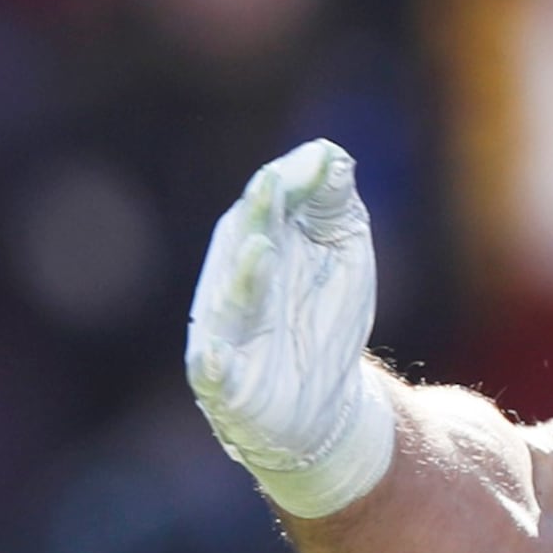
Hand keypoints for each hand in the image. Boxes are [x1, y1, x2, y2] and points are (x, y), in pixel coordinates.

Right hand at [188, 140, 396, 518]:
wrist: (326, 400)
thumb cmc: (323, 312)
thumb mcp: (340, 247)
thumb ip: (332, 201)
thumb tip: (331, 153)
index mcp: (258, 244)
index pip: (268, 206)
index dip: (291, 184)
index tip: (323, 165)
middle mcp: (234, 283)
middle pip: (241, 245)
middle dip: (258, 218)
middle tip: (274, 186)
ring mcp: (228, 334)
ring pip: (230, 302)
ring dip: (244, 276)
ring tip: (261, 248)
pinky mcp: (228, 385)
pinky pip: (213, 374)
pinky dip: (212, 365)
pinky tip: (214, 355)